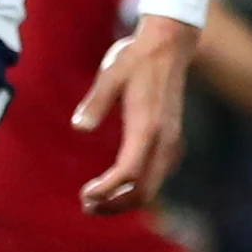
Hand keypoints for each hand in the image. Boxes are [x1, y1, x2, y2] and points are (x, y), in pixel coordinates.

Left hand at [76, 16, 199, 213]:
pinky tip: (118, 186)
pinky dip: (137, 189)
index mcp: (148, 126)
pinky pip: (158, 177)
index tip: (84, 195)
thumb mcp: (110, 73)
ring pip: (153, 187)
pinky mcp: (172, 140)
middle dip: (115, 205)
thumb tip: (79, 128)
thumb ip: (95, 102)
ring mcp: (171, 142)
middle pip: (145, 190)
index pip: (130, 172)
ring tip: (96, 201)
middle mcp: (164, 140)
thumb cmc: (135, 58)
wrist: (168, 45)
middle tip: (86, 206)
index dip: (108, 190)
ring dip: (126, 200)